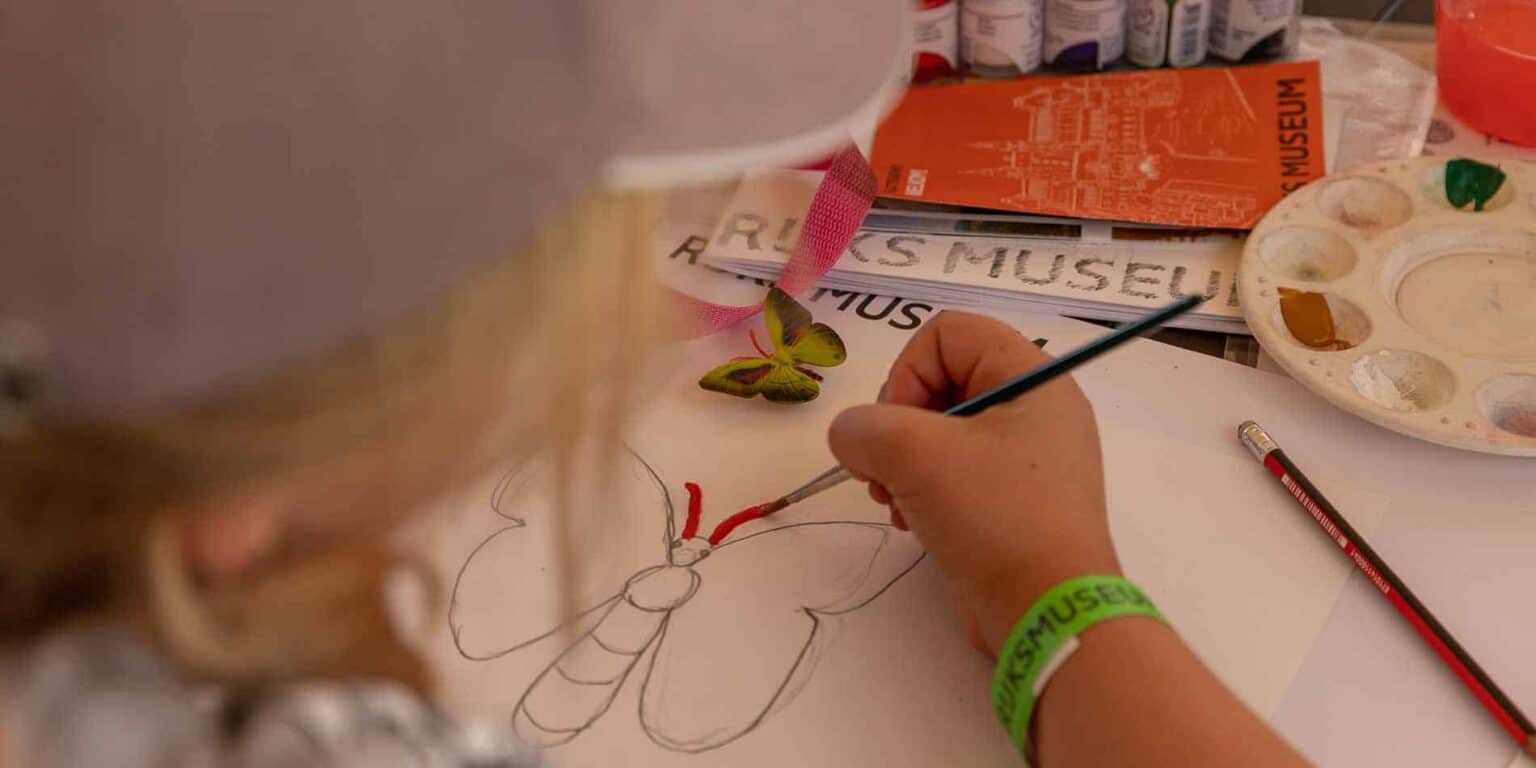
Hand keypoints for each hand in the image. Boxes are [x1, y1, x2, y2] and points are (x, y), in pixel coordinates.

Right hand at [827, 311, 1118, 655]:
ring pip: (939, 432)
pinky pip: (954, 474)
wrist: (1048, 613)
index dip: (907, 370)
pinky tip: (911, 524)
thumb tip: (854, 440)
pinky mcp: (1013, 503)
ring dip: (900, 464)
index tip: (899, 426)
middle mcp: (1035, 410)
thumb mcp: (915, 455)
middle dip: (896, 425)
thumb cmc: (995, 516)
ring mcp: (1026, 459)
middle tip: (886, 471)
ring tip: (894, 503)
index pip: (947, 332)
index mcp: (1033, 378)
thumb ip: (862, 427)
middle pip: (938, 380)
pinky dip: (922, 492)